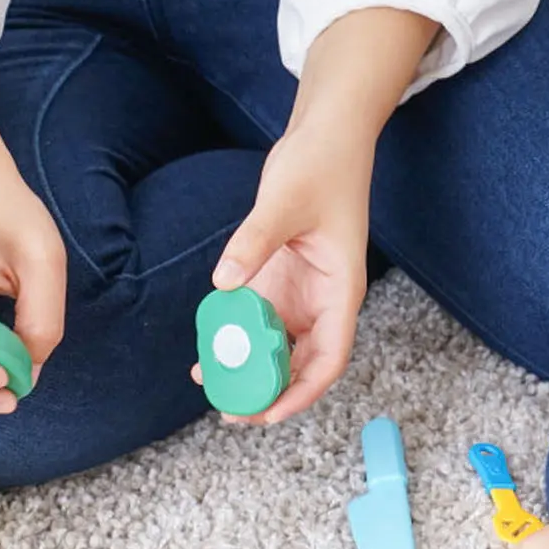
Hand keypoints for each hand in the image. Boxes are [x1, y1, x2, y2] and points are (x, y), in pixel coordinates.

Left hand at [201, 120, 371, 423]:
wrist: (325, 135)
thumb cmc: (321, 163)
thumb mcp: (285, 200)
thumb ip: (254, 241)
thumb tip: (224, 282)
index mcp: (340, 293)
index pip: (329, 358)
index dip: (302, 392)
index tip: (270, 413)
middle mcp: (323, 302)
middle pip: (302, 366)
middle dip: (270, 394)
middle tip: (231, 412)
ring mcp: (301, 295)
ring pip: (278, 350)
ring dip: (250, 372)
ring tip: (213, 387)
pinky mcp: (280, 283)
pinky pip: (258, 323)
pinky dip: (237, 340)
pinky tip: (208, 350)